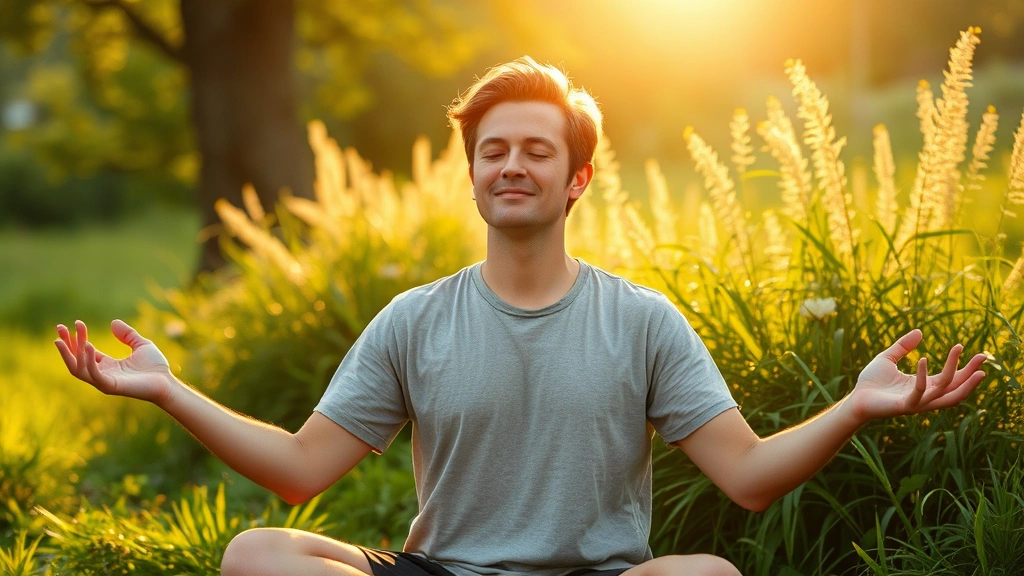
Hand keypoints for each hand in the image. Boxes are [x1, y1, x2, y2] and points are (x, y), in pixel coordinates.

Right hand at [55, 319, 173, 404]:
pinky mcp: (110, 386)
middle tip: (60, 327)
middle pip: (76, 360)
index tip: (76, 323)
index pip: (85, 352)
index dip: (78, 338)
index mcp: (107, 365)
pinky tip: (88, 346)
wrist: (166, 382)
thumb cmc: (155, 367)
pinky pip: (93, 374)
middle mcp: (102, 374)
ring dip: (70, 353)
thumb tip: (113, 322)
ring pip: (78, 369)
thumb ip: (127, 335)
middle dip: (67, 344)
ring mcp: (104, 381)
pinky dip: (88, 361)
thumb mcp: (141, 345)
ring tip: (64, 337)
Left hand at [848, 329, 986, 422]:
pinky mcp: (904, 406)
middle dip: (970, 374)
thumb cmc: (871, 382)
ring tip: (967, 361)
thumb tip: (920, 331)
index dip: (964, 366)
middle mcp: (925, 396)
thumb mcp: (888, 358)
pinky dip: (923, 376)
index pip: (951, 378)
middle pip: (955, 387)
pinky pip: (919, 392)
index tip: (973, 351)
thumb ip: (903, 346)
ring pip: (944, 391)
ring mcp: (917, 403)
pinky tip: (923, 359)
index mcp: (925, 386)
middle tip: (983, 357)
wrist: (855, 398)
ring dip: (958, 377)